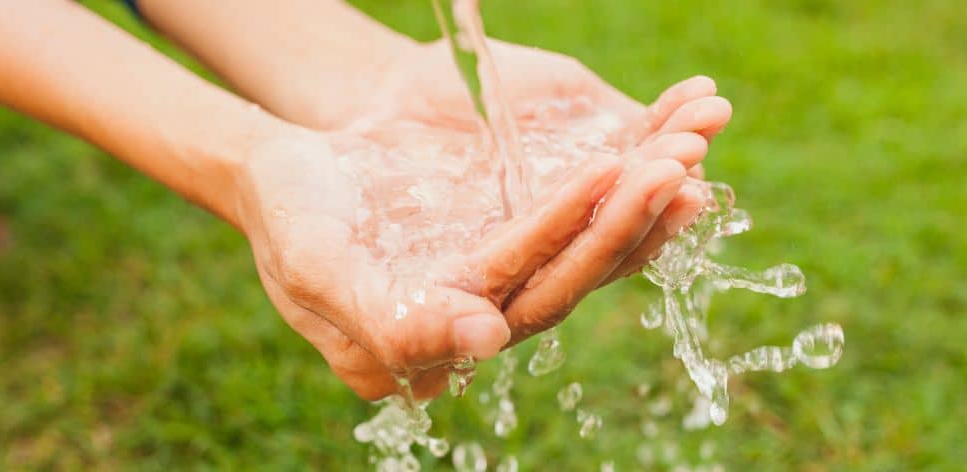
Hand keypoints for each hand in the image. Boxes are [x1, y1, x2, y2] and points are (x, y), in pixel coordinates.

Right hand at [308, 40, 733, 339]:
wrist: (282, 162)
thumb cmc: (287, 216)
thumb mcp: (319, 268)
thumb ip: (395, 320)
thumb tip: (486, 341)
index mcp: (448, 332)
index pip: (527, 299)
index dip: (572, 245)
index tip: (615, 182)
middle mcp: (488, 302)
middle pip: (576, 269)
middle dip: (626, 215)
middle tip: (674, 162)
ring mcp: (507, 256)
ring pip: (591, 230)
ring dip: (643, 185)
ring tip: (694, 136)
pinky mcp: (518, 212)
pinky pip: (586, 190)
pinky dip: (631, 150)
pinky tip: (676, 118)